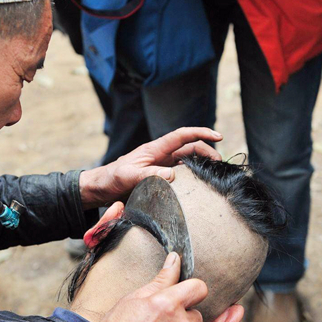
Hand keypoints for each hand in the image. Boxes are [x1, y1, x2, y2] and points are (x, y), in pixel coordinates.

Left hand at [79, 127, 222, 208]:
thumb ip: (148, 174)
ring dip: (202, 165)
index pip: (182, 136)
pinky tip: (199, 186)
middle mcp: (161, 155)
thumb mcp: (128, 176)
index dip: (201, 133)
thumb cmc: (111, 179)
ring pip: (187, 161)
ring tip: (215, 174)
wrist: (100, 189)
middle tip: (221, 164)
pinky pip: (181, 175)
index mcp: (155, 149)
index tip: (218, 136)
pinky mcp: (159, 177)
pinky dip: (193, 177)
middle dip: (207, 151)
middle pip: (190, 148)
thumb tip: (172, 174)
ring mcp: (161, 166)